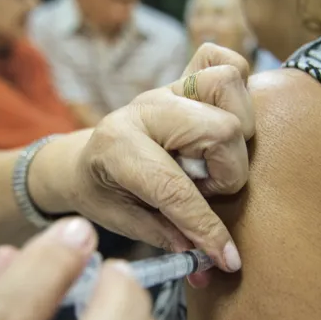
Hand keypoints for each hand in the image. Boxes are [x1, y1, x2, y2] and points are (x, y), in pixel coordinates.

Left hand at [30, 44, 253, 279]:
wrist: (83, 159)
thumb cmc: (103, 192)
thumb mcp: (121, 221)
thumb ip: (166, 236)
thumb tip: (208, 261)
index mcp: (118, 146)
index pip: (175, 187)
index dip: (206, 228)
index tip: (227, 258)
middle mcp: (145, 108)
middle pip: (220, 129)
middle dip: (227, 173)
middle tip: (205, 191)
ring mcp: (166, 88)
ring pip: (228, 85)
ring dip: (236, 129)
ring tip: (215, 158)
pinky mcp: (182, 78)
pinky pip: (220, 58)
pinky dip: (235, 85)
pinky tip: (225, 117)